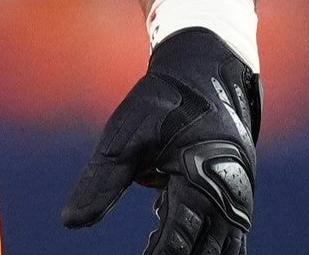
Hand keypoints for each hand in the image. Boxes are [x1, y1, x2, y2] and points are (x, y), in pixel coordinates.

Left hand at [63, 27, 259, 254]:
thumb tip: (70, 222)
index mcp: (200, 187)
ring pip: (219, 250)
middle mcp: (228, 201)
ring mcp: (239, 201)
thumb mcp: (126, 140)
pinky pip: (228, 238)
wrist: (207, 72)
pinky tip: (168, 236)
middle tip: (143, 253)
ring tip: (153, 246)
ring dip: (191, 252)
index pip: (175, 244)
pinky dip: (204, 245)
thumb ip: (101, 184)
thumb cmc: (163, 103)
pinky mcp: (238, 197)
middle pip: (200, 253)